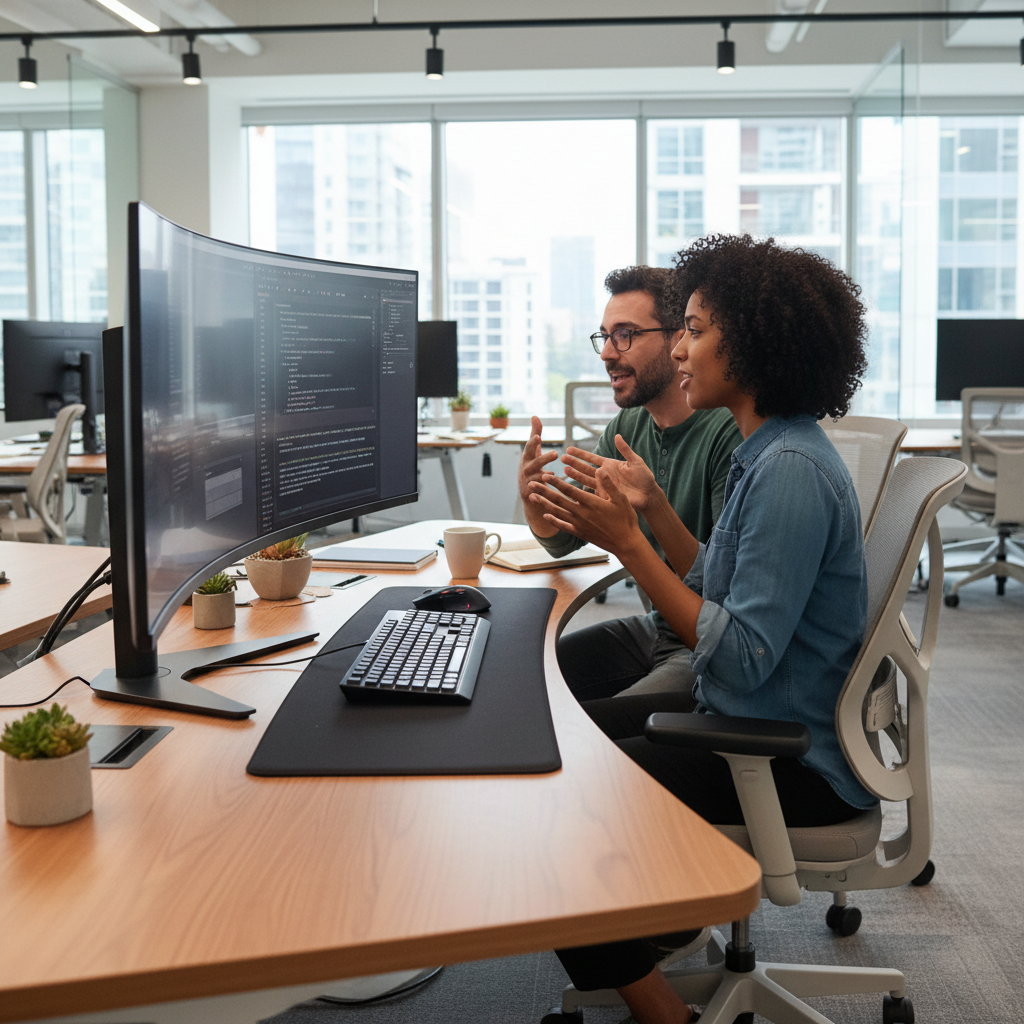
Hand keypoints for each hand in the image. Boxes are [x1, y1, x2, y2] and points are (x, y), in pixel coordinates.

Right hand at [518, 416, 560, 535]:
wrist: (528, 494)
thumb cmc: (532, 468)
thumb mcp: (533, 453)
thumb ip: (535, 434)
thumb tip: (535, 416)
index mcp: (527, 458)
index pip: (530, 449)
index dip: (533, 443)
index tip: (538, 437)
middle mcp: (526, 470)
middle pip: (534, 463)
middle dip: (544, 459)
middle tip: (555, 453)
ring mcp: (528, 483)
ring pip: (537, 479)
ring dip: (544, 476)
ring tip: (552, 474)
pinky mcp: (533, 495)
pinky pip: (541, 492)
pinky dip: (545, 490)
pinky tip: (553, 488)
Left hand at [528, 464, 643, 558]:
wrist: (626, 543)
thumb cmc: (626, 520)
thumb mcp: (621, 499)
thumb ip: (608, 484)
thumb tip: (599, 469)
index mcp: (591, 503)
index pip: (569, 490)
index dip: (556, 482)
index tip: (545, 475)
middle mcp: (581, 514)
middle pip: (558, 500)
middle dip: (543, 491)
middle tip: (530, 483)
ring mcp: (579, 524)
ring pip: (557, 512)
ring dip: (544, 504)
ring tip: (532, 497)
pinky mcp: (580, 533)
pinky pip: (563, 526)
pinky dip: (553, 520)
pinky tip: (545, 515)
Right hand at [562, 435, 659, 511]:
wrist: (648, 495)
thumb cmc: (644, 477)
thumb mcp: (635, 461)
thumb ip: (625, 450)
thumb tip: (617, 435)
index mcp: (610, 465)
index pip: (592, 458)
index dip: (581, 454)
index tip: (569, 449)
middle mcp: (604, 475)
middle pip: (585, 468)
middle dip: (574, 463)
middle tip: (561, 458)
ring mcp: (604, 485)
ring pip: (586, 479)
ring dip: (575, 475)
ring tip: (564, 470)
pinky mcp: (605, 496)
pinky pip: (592, 493)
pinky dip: (583, 491)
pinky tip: (573, 489)